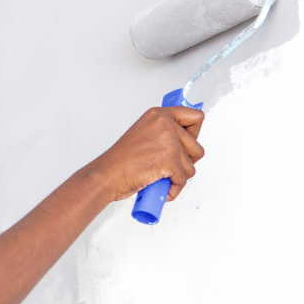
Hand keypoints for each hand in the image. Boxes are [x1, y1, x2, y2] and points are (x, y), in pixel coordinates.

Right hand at [87, 106, 205, 202]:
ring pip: (191, 166)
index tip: (187, 143)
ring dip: (179, 177)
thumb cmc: (120, 160)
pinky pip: (183, 179)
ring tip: (162, 177)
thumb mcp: (144, 133)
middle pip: (197, 147)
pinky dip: (174, 188)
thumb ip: (163, 132)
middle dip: (186, 162)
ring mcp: (168, 142)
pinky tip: (163, 188)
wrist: (106, 175)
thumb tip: (184, 140)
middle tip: (170, 166)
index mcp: (158, 115)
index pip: (195, 117)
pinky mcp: (169, 160)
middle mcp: (164, 124)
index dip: (194, 134)